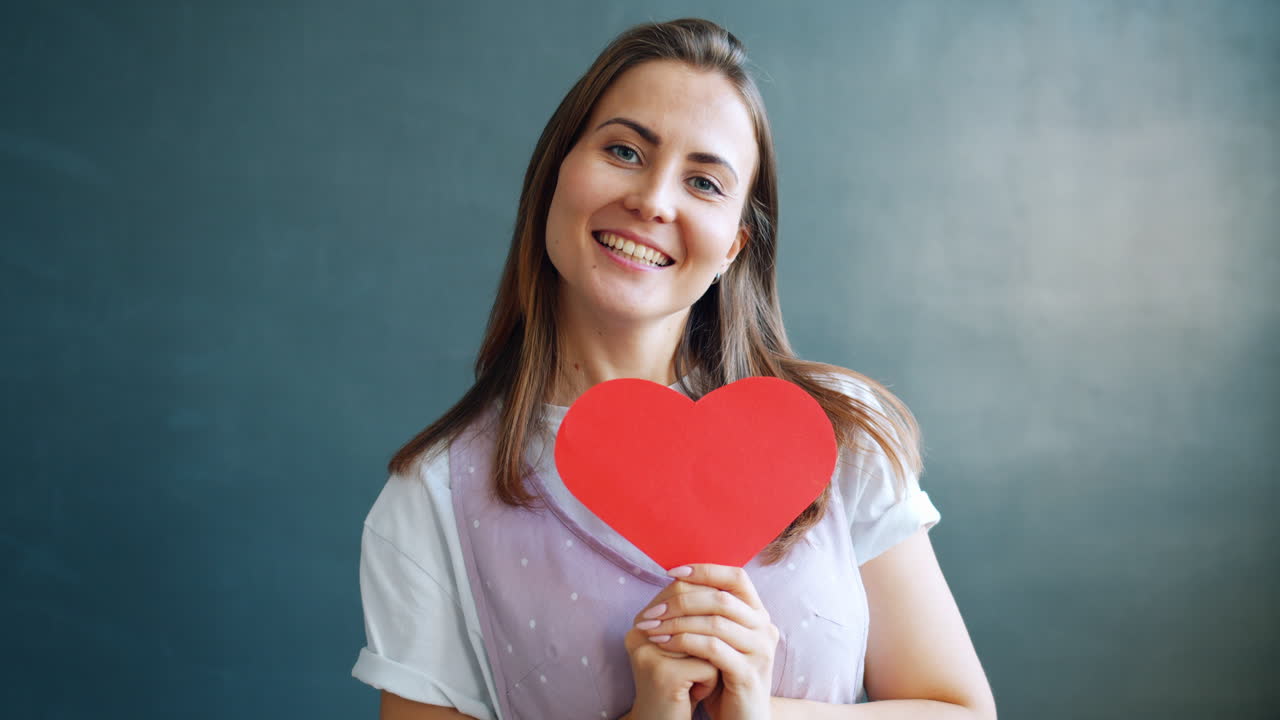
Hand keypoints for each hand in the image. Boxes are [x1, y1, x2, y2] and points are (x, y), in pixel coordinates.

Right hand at [624, 586, 720, 719]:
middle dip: (710, 630)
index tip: (719, 621)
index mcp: (641, 623)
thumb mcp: (681, 649)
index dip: (707, 599)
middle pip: (691, 608)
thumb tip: (720, 583)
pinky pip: (707, 666)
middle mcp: (639, 634)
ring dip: (712, 661)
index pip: (679, 588)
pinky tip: (697, 695)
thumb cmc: (679, 687)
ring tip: (703, 676)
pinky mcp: (663, 675)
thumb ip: (692, 618)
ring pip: (705, 639)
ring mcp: (649, 653)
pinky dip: (710, 682)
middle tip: (711, 653)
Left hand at [634, 565, 778, 719]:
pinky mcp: (748, 674)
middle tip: (652, 610)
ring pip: (715, 622)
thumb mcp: (721, 640)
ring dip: (677, 622)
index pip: (736, 578)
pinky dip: (684, 642)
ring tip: (652, 627)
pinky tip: (664, 644)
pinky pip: (712, 648)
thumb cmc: (726, 677)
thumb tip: (678, 579)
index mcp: (758, 615)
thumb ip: (711, 613)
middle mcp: (765, 628)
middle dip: (681, 600)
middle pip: (721, 598)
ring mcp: (760, 651)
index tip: (672, 573)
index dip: (705, 570)